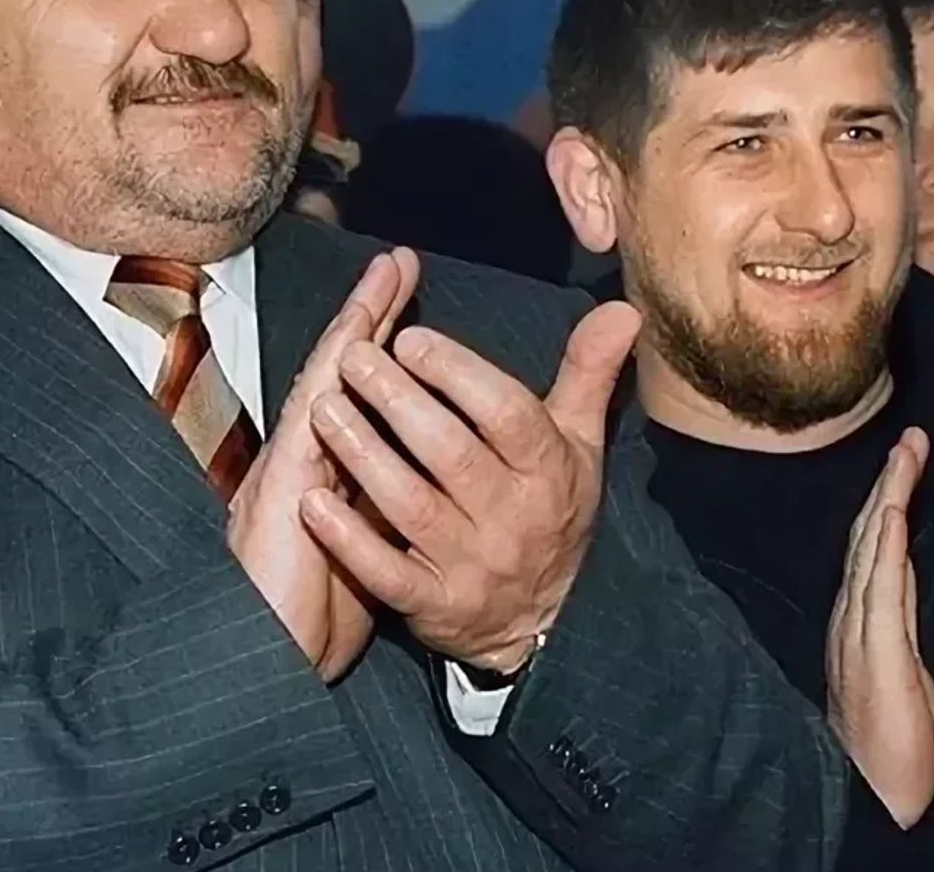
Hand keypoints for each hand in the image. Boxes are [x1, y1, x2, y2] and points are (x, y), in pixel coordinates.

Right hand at [227, 249, 419, 681]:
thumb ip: (400, 497)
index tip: (412, 290)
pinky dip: (321, 400)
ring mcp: (290, 476)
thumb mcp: (376, 545)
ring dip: (349, 337)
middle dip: (371, 317)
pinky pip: (305, 442)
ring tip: (377, 285)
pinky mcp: (282, 504)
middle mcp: (309, 462)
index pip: (365, 392)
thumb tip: (446, 462)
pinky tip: (340, 359)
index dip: (387, 340)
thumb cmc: (318, 612)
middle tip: (398, 261)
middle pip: (342, 377)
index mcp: (336, 469)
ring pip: (322, 391)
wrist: (271, 665)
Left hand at [299, 302, 640, 673]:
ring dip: (366, 456)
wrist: (538, 622)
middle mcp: (514, 519)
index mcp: (549, 471)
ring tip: (323, 408)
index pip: (508, 415)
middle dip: (400, 403)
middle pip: (453, 455)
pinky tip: (311, 500)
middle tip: (355, 358)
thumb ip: (588, 373)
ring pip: (414, 508)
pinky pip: (388, 574)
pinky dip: (349, 540)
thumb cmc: (550, 511)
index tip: (411, 338)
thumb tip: (622, 311)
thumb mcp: (578, 443)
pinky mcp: (436, 605)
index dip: (459, 375)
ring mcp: (473, 566)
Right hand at [826, 428, 933, 828]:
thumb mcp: (913, 674)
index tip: (911, 461)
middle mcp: (854, 619)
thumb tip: (921, 585)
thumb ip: (910, 629)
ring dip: (888, 498)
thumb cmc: (901, 743)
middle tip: (912, 437)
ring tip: (906, 455)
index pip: (880, 549)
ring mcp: (858, 633)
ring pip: (871, 551)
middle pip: (870, 537)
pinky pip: (879, 588)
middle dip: (890, 484)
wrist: (873, 794)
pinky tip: (893, 513)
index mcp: (867, 622)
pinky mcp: (873, 654)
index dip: (893, 501)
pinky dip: (884, 545)